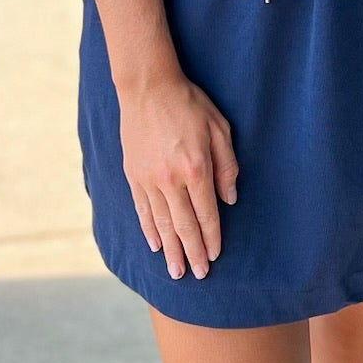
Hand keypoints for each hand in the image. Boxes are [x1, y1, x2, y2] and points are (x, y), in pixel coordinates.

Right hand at [118, 71, 237, 278]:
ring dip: (170, 249)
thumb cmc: (189, 104)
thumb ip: (226, 165)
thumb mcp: (219, 128)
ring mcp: (149, 179)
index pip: (207, 213)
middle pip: (184, 225)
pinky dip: (148, 229)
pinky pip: (142, 209)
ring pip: (161, 222)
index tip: (215, 256)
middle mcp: (171, 179)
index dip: (212, 237)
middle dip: (192, 253)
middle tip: (197, 275)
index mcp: (196, 168)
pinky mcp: (133, 175)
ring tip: (175, 272)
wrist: (148, 87)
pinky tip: (155, 245)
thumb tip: (229, 199)